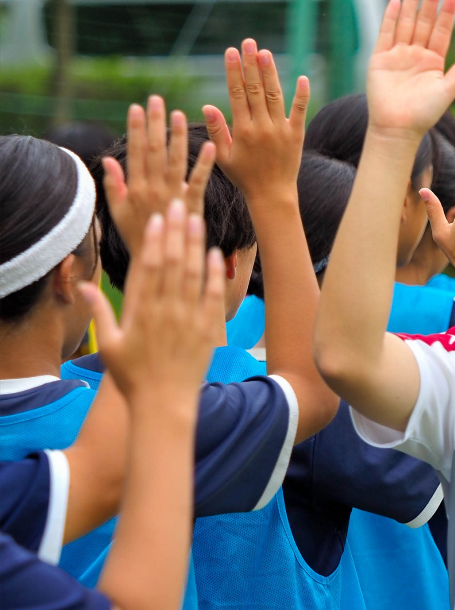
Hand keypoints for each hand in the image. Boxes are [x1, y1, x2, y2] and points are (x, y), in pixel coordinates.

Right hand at [81, 200, 223, 401]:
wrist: (164, 404)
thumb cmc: (134, 377)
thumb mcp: (111, 346)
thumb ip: (101, 314)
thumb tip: (84, 286)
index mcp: (142, 312)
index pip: (149, 268)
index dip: (155, 241)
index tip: (157, 218)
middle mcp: (166, 311)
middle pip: (173, 264)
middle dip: (176, 232)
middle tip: (179, 205)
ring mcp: (188, 319)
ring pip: (193, 275)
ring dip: (196, 245)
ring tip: (197, 219)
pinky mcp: (206, 330)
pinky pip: (212, 296)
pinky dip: (214, 274)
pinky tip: (215, 253)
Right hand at [102, 95, 215, 258]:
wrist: (159, 261)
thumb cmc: (137, 236)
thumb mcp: (117, 212)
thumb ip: (113, 186)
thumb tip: (108, 159)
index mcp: (134, 188)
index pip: (135, 152)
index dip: (135, 129)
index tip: (137, 107)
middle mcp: (153, 188)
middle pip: (154, 150)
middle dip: (155, 123)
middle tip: (157, 100)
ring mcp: (173, 195)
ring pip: (175, 160)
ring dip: (177, 136)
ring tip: (179, 114)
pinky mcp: (192, 204)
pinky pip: (198, 180)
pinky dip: (204, 163)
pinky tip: (210, 145)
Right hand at [203, 39, 307, 200]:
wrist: (272, 195)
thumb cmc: (244, 176)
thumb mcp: (223, 156)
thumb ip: (217, 130)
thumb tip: (207, 105)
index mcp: (242, 130)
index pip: (236, 94)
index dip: (233, 71)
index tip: (231, 52)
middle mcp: (262, 127)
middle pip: (255, 89)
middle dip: (251, 64)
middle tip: (249, 43)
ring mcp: (281, 130)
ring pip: (275, 95)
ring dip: (270, 73)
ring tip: (266, 53)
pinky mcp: (296, 135)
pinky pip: (299, 111)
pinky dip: (301, 95)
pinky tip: (302, 77)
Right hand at [366, 0, 454, 136]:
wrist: (398, 128)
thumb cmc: (425, 114)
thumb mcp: (448, 90)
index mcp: (434, 61)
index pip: (442, 30)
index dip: (448, 12)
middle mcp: (416, 55)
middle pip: (424, 21)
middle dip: (429, 0)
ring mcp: (398, 55)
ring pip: (406, 23)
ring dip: (411, 2)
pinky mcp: (380, 59)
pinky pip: (386, 34)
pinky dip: (390, 18)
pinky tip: (396, 1)